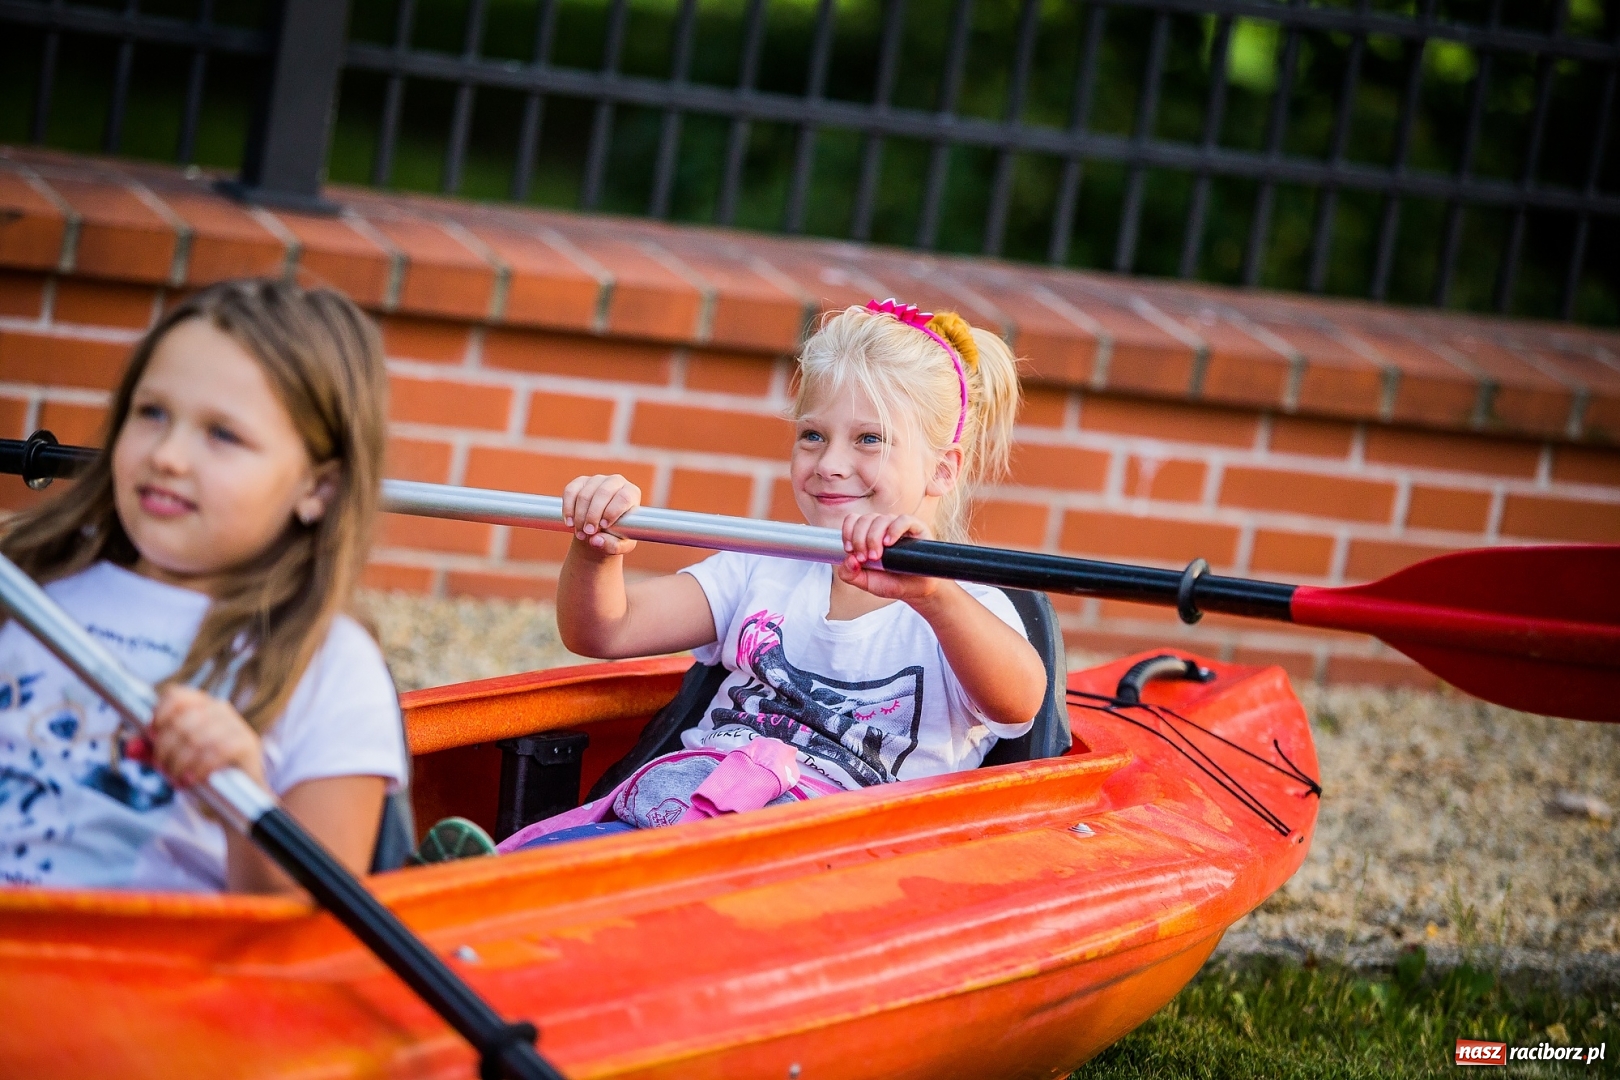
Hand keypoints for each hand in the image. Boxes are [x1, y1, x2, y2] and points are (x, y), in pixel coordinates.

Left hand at [149, 685, 265, 789]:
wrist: (239, 793)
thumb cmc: (203, 769)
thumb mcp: (173, 758)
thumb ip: (151, 752)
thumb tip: (130, 747)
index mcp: (200, 705)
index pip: (175, 695)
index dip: (159, 714)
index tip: (152, 735)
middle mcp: (219, 709)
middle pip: (181, 721)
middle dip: (165, 749)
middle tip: (163, 769)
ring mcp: (235, 725)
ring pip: (196, 738)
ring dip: (180, 762)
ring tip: (177, 778)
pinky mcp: (246, 743)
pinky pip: (217, 751)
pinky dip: (199, 767)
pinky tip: (193, 778)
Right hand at [561, 474, 640, 556]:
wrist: (601, 531)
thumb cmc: (616, 536)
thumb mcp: (621, 546)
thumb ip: (613, 546)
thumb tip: (595, 541)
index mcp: (631, 493)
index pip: (624, 497)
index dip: (612, 511)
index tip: (603, 526)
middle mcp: (616, 482)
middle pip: (603, 493)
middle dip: (593, 515)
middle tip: (588, 532)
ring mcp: (597, 480)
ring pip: (585, 494)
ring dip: (580, 516)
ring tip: (581, 534)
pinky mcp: (580, 482)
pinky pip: (570, 491)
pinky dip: (568, 508)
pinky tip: (570, 523)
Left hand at [836, 513, 939, 600]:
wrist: (916, 591)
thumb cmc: (891, 582)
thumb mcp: (866, 582)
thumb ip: (849, 574)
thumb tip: (848, 559)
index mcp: (867, 534)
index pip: (853, 520)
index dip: (848, 532)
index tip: (849, 550)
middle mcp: (882, 527)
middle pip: (865, 519)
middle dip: (860, 540)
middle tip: (864, 559)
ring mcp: (898, 526)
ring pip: (881, 519)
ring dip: (873, 538)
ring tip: (877, 557)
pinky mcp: (916, 528)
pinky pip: (903, 520)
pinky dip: (893, 530)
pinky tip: (889, 544)